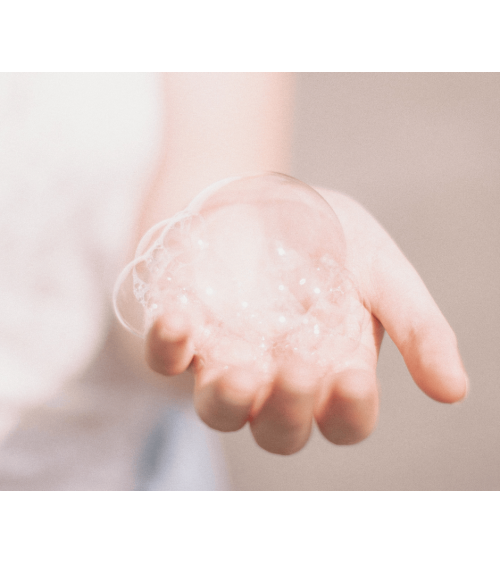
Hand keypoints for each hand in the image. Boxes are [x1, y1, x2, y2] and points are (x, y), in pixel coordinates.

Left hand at [145, 188, 467, 453]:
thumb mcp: (380, 269)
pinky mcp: (184, 335)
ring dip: (228, 400)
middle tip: (297, 365)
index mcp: (331, 370)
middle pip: (279, 431)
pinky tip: (180, 319)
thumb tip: (455, 391)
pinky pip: (165, 360)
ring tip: (240, 370)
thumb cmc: (324, 237)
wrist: (262, 197)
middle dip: (288, 410)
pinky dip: (168, 347)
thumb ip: (417, 327)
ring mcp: (225, 360)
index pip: (343, 419)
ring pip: (219, 411)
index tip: (352, 376)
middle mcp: (277, 379)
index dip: (349, 411)